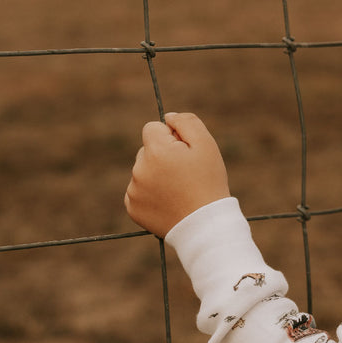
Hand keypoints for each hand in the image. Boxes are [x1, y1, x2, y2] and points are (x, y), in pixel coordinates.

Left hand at [124, 112, 230, 237]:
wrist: (205, 225)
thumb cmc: (208, 182)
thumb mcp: (207, 145)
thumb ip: (186, 122)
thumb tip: (167, 117)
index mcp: (156, 151)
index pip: (152, 128)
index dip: (171, 137)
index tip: (184, 153)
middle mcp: (139, 169)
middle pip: (147, 150)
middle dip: (162, 156)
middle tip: (184, 175)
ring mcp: (134, 190)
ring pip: (143, 170)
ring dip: (156, 175)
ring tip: (178, 190)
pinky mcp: (133, 207)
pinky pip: (138, 191)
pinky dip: (150, 194)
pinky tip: (168, 202)